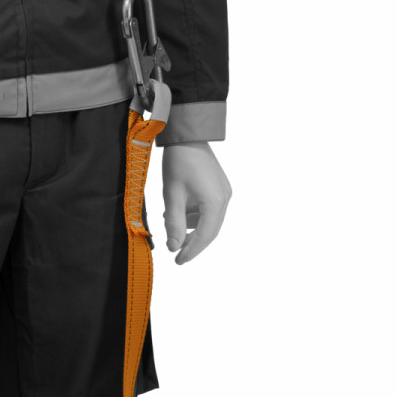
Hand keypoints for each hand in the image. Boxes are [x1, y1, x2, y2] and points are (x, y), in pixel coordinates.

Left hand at [161, 141, 231, 264]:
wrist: (187, 135)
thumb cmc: (178, 162)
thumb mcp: (172, 195)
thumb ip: (174, 223)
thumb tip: (174, 247)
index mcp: (215, 202)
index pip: (204, 236)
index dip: (191, 251)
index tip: (178, 261)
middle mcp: (224, 199)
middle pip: (210, 230)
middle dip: (193, 243)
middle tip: (177, 253)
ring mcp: (224, 192)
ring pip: (209, 220)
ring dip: (192, 227)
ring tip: (172, 226)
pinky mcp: (219, 186)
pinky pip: (209, 208)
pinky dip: (195, 215)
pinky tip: (180, 212)